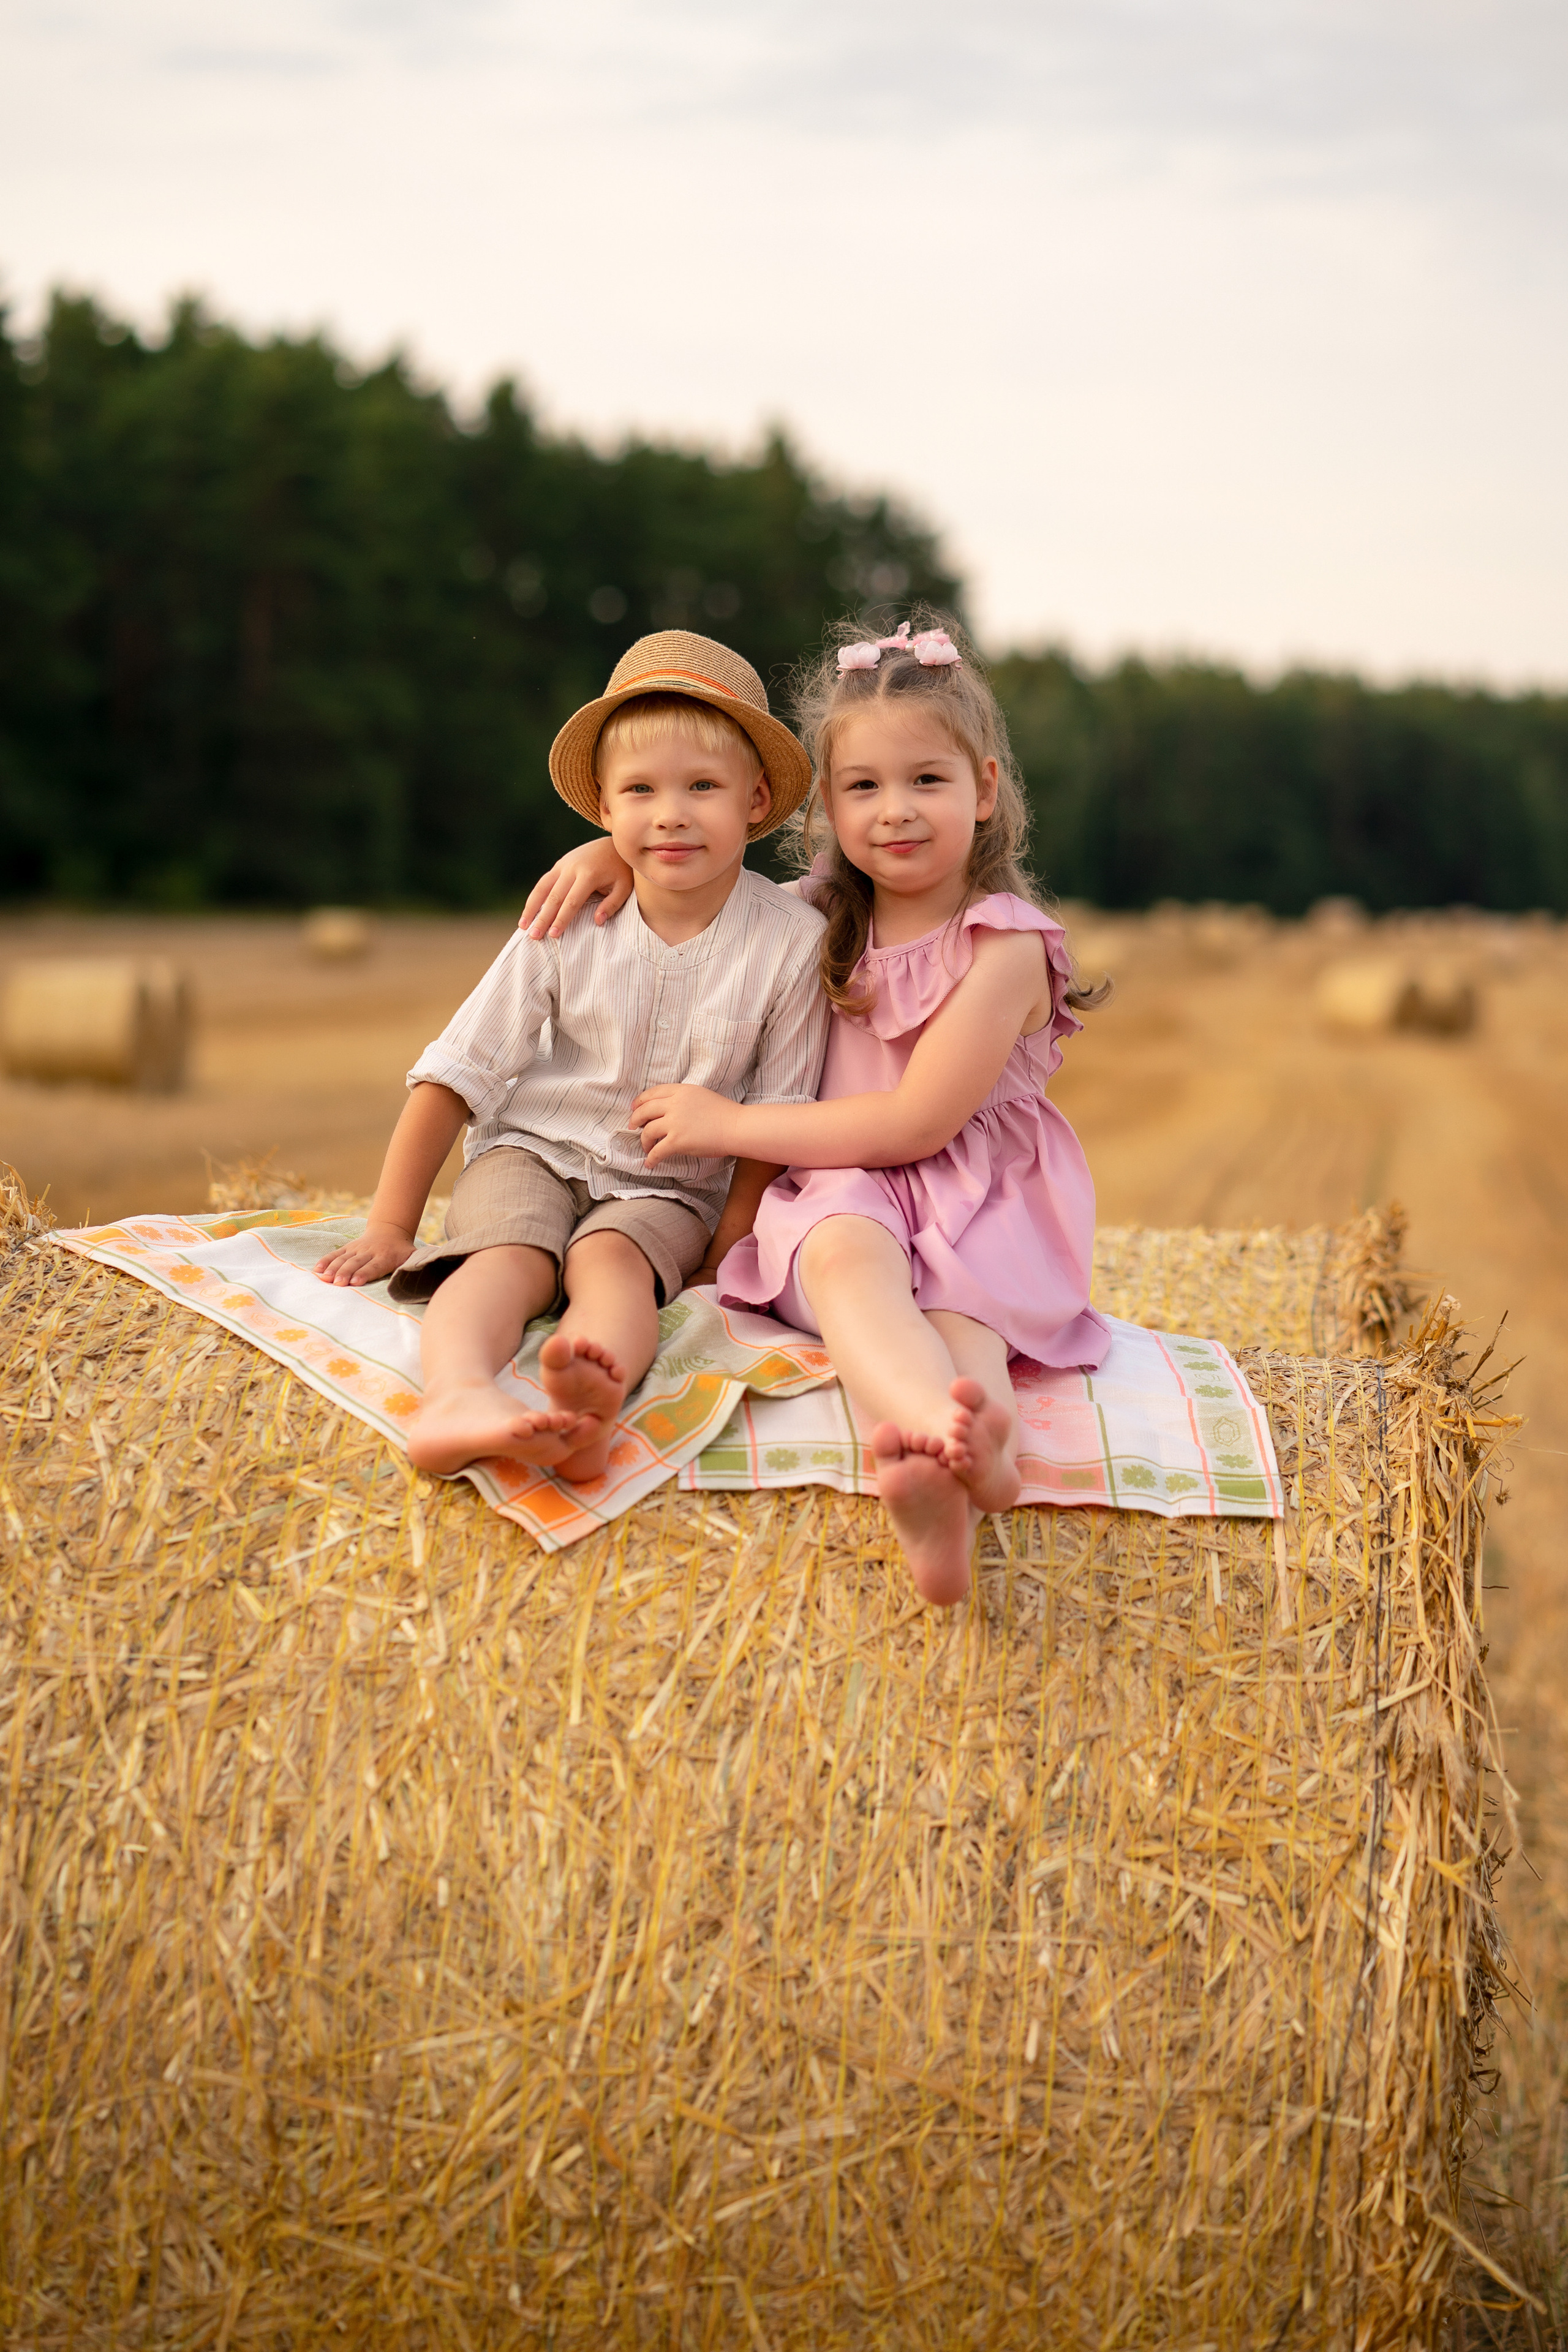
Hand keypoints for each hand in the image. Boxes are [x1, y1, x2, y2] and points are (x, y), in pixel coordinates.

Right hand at [315, 1221, 417, 1285]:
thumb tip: (427, 1269)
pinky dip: (325, 1261)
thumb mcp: (413, 1255)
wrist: (390, 1230)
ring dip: (333, 1268)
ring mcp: (357, 1249)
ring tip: (324, 1278)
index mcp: (385, 1257)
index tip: (355, 1282)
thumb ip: (417, 1264)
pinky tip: (317, 1270)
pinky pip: (335, 1254)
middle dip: (345, 1273)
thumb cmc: (402, 1250)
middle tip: (337, 1283)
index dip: (364, 1274)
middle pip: (356, 1264)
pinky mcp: (348, 1248)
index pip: (374, 1266)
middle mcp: (369, 1252)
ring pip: (343, 1259)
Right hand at [518, 840, 634, 938]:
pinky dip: (535, 897)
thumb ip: (612, 905)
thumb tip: (597, 922)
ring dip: (531, 907)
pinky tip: (529, 911)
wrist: (615, 843)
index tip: (553, 935)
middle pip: (554, 897)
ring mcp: (564, 864)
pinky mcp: (560, 864)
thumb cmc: (622, 870)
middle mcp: (572, 868)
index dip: (561, 919)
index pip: (571, 902)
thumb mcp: (624, 887)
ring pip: (542, 887)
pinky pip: (544, 882)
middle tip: (533, 936)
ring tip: (523, 925)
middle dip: (542, 918)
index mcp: (589, 875)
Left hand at [629, 1085, 740, 1165]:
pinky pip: (656, 1151)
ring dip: (644, 1141)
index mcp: (681, 1091)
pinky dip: (650, 1158)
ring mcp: (675, 1122)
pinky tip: (649, 1163)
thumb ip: (683, 1099)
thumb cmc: (724, 1113)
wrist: (737, 1127)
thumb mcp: (701, 1095)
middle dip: (635, 1119)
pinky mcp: (677, 1140)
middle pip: (645, 1110)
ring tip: (646, 1147)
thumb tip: (667, 1110)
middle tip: (633, 1127)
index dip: (640, 1101)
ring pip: (648, 1131)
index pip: (653, 1092)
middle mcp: (675, 1104)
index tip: (635, 1108)